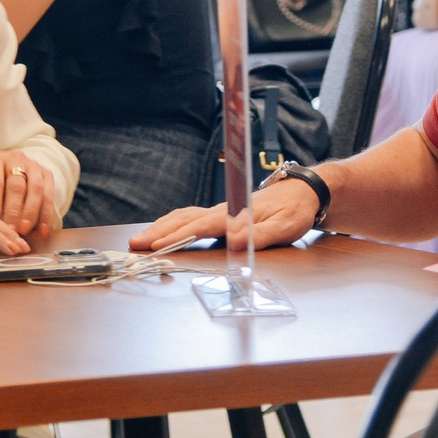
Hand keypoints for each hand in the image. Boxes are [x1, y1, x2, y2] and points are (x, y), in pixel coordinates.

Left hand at [0, 149, 49, 237]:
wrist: (10, 175)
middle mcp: (14, 157)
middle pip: (17, 186)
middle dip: (14, 211)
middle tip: (11, 231)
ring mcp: (33, 164)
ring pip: (36, 189)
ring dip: (31, 212)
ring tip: (25, 231)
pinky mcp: (47, 173)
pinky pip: (49, 194)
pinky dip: (46, 214)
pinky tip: (43, 230)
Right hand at [130, 177, 321, 252]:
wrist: (303, 191)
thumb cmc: (295, 210)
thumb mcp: (285, 226)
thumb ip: (259, 235)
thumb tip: (234, 241)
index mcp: (235, 214)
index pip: (201, 226)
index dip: (178, 236)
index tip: (158, 246)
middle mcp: (223, 210)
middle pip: (184, 220)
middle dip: (158, 232)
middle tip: (134, 244)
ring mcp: (221, 210)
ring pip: (184, 216)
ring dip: (161, 226)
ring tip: (141, 237)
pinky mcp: (223, 213)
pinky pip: (190, 215)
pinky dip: (173, 221)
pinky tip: (164, 227)